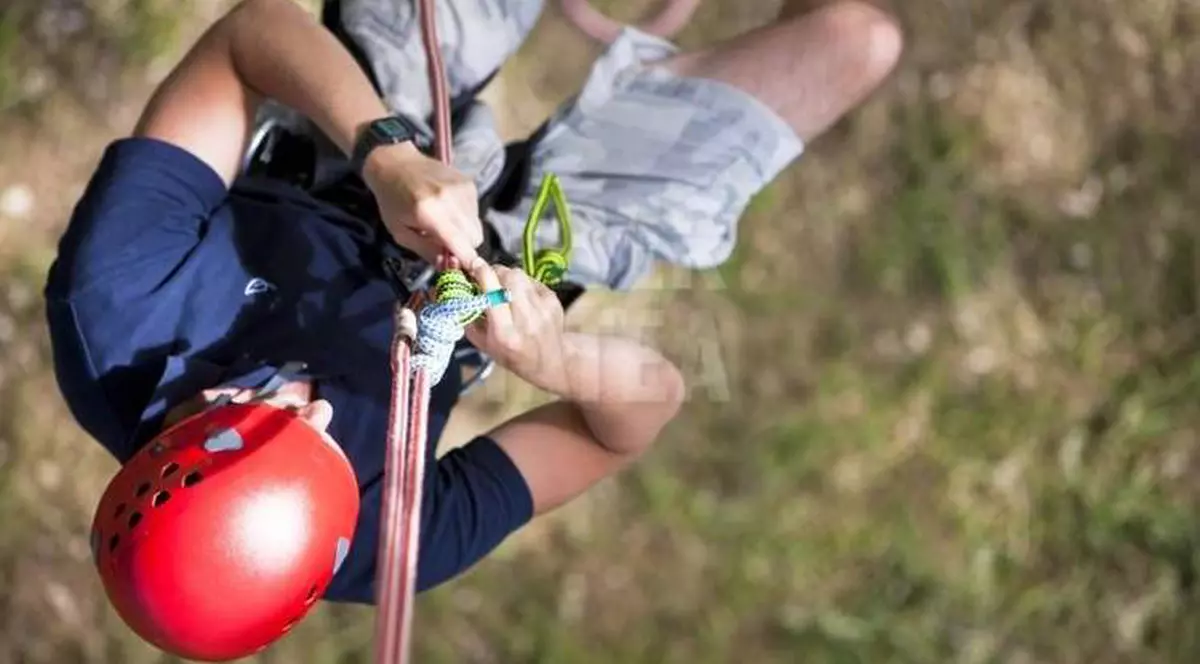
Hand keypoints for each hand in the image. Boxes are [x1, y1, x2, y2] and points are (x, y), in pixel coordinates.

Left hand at [362, 142, 483, 265]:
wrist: (396, 163)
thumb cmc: (392, 201)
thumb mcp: (400, 233)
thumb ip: (426, 251)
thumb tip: (449, 266)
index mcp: (429, 213)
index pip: (461, 243)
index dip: (468, 261)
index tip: (470, 272)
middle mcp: (450, 199)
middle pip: (475, 237)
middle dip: (464, 247)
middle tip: (445, 243)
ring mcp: (462, 189)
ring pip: (476, 226)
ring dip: (464, 231)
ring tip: (444, 222)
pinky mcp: (469, 183)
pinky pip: (475, 212)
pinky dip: (465, 217)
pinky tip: (448, 208)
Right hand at [464, 262, 567, 390]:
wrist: (550, 361)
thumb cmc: (511, 354)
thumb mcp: (483, 344)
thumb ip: (466, 318)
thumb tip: (448, 291)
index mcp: (504, 333)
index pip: (492, 293)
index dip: (481, 274)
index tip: (473, 266)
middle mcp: (526, 320)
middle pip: (508, 277)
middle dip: (495, 273)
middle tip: (489, 279)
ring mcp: (543, 309)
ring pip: (519, 275)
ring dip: (508, 277)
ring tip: (505, 290)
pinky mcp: (553, 300)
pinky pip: (531, 279)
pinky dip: (522, 284)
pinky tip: (522, 298)